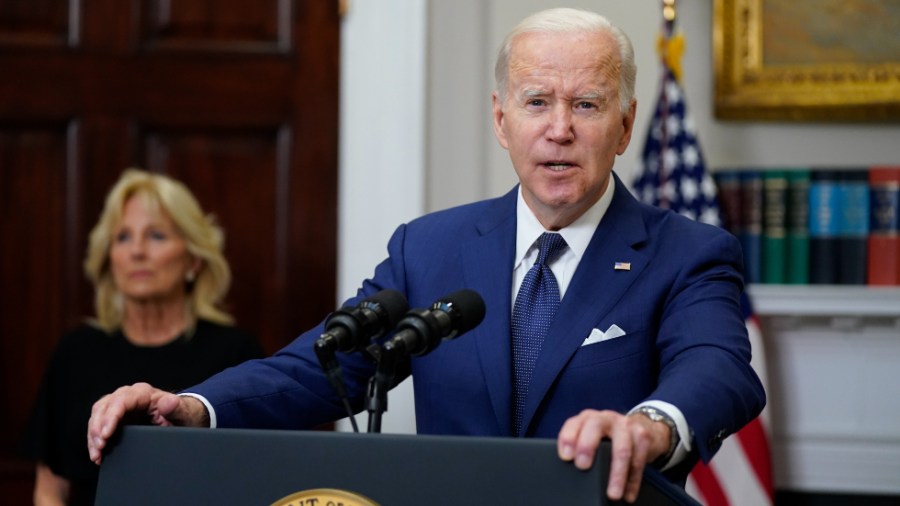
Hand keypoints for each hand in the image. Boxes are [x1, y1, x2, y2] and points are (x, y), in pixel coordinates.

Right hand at [87, 382, 208, 463]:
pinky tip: (97, 453)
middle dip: (98, 428)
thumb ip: (175, 407)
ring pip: (98, 415)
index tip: (106, 434)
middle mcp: (128, 396)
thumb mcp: (181, 412)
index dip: (111, 417)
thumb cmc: (180, 414)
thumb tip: (167, 403)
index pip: (120, 401)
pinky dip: (95, 439)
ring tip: (97, 454)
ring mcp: (120, 406)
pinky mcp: (116, 417)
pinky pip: (99, 425)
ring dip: (93, 435)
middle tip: (100, 447)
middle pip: (104, 407)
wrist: (181, 419)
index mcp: (143, 393)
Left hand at [557, 409, 670, 502]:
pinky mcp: (643, 436)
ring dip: (617, 475)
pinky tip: (628, 494)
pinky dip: (632, 481)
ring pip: (621, 449)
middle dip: (587, 447)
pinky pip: (638, 461)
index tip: (566, 457)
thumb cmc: (608, 436)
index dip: (568, 438)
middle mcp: (606, 418)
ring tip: (612, 494)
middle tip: (583, 466)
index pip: (574, 423)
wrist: (641, 426)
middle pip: (595, 427)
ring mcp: (626, 425)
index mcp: (588, 418)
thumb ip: (579, 444)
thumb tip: (568, 468)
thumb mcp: (591, 434)